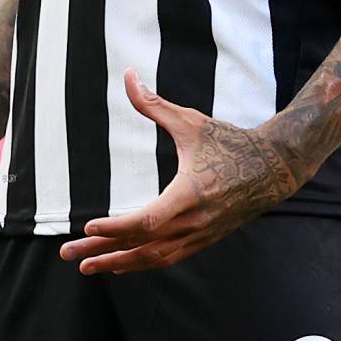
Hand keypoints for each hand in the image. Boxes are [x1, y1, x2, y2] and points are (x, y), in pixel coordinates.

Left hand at [63, 71, 299, 276]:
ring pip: (152, 258)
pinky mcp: (203, 240)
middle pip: (141, 244)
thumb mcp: (191, 121)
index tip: (88, 226)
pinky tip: (118, 264)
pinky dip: (140, 263)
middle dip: (101, 250)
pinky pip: (166, 258)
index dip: (116, 227)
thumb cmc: (230, 141)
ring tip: (85, 266)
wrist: (273, 168)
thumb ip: (154, 104)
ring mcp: (199, 235)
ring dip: (117, 263)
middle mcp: (195, 221)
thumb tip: (128, 75)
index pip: (147, 220)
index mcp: (190, 193)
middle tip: (67, 253)